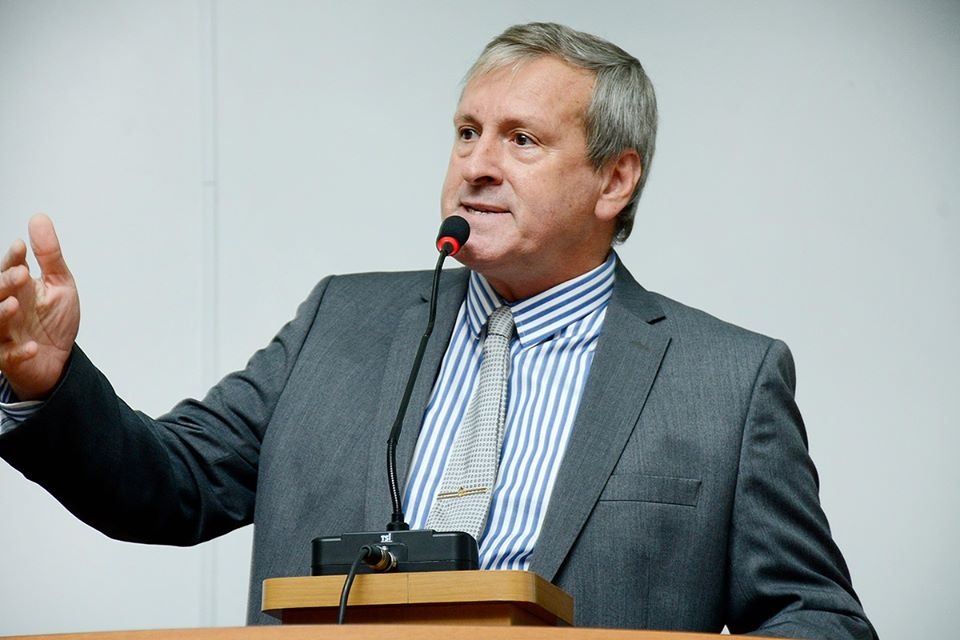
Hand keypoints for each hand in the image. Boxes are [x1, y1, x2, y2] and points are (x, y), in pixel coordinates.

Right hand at [0, 214, 79, 399]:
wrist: (60, 357)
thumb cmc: (54, 320)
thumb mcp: (59, 284)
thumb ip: (49, 254)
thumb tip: (39, 218)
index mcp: (16, 288)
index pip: (7, 269)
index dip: (11, 260)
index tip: (21, 248)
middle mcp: (6, 308)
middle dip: (4, 283)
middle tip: (21, 274)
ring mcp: (5, 333)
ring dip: (1, 314)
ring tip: (14, 305)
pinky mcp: (9, 358)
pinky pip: (7, 356)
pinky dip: (18, 352)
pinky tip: (32, 346)